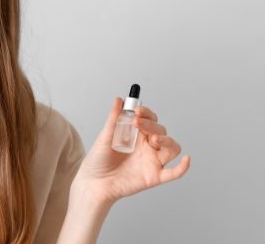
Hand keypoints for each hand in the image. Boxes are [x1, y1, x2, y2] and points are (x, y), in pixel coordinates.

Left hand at [72, 96, 190, 205]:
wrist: (94, 182)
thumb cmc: (98, 160)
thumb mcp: (105, 137)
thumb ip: (114, 119)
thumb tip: (119, 99)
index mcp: (137, 135)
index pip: (150, 120)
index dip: (147, 113)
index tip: (137, 110)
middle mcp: (148, 147)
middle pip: (161, 131)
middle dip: (152, 125)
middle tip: (137, 123)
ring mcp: (152, 161)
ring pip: (172, 148)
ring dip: (167, 141)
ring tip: (153, 139)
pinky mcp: (154, 176)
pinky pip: (174, 173)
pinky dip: (183, 167)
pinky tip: (186, 160)